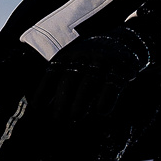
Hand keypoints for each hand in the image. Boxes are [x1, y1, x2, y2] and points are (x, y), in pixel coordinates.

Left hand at [35, 25, 149, 140]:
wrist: (124, 42)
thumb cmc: (91, 60)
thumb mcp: (73, 61)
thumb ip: (59, 78)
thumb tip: (39, 105)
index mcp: (68, 56)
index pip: (52, 73)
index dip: (43, 89)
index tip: (37, 106)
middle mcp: (83, 56)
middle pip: (69, 79)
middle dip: (62, 99)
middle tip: (58, 118)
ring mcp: (102, 61)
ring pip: (89, 82)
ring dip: (80, 100)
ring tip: (74, 117)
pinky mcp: (120, 69)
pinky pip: (112, 84)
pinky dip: (106, 98)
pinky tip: (101, 111)